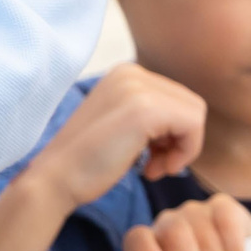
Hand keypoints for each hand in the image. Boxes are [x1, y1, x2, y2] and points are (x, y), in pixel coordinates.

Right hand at [0, 64, 207, 250]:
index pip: (179, 99)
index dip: (175, 134)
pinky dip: (184, 153)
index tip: (152, 157)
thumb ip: (153, 115)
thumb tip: (192, 121)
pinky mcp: (144, 109)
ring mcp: (136, 87)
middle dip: (180, 141)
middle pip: (191, 105)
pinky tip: (154, 170)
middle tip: (155, 166)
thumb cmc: (91, 161)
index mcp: (126, 74)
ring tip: (153, 169)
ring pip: (195, 115)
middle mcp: (131, 71)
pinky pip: (193, 125)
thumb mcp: (125, 125)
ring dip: (182, 149)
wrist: (55, 179)